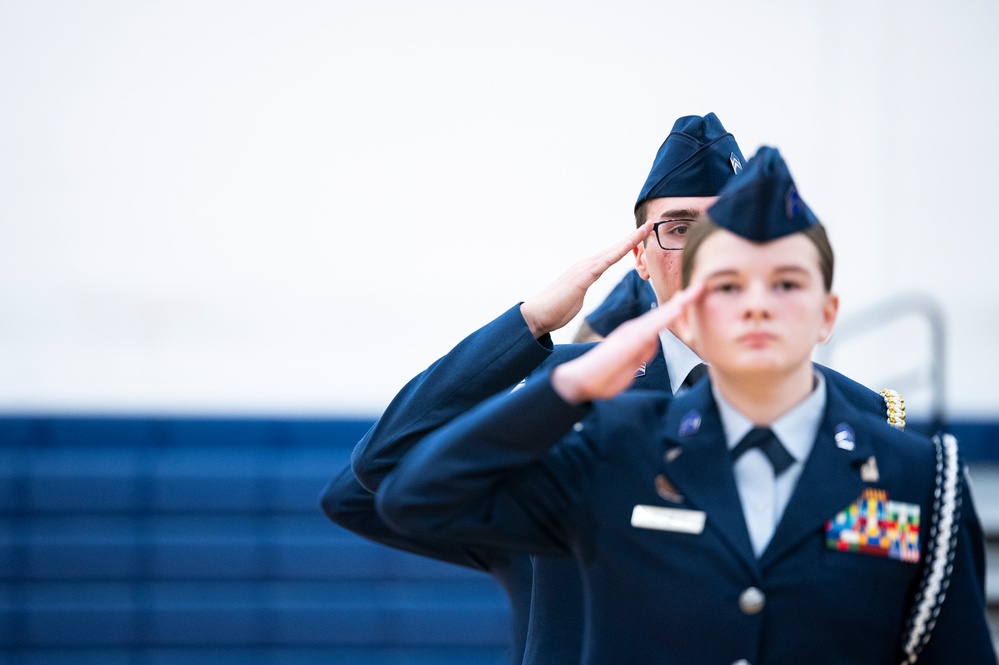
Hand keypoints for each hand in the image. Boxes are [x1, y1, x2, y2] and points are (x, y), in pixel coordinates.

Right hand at [520, 221, 653, 337]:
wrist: (536, 316)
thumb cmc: (554, 310)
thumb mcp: (575, 299)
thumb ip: (582, 291)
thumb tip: (582, 291)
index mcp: (586, 270)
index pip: (612, 255)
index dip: (628, 245)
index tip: (643, 235)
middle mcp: (586, 265)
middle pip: (615, 248)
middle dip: (634, 236)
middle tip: (651, 224)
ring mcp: (583, 268)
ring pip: (612, 251)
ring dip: (630, 239)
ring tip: (646, 228)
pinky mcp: (582, 277)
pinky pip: (604, 262)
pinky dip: (618, 252)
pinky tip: (629, 244)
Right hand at [551, 283, 703, 403]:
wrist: (580, 381)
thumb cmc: (604, 376)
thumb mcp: (631, 366)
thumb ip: (643, 353)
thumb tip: (654, 341)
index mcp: (636, 336)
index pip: (662, 320)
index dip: (679, 308)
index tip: (695, 297)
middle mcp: (634, 330)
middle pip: (664, 313)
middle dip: (684, 300)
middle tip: (702, 286)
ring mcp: (631, 333)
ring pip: (661, 316)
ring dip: (680, 304)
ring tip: (697, 291)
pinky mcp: (629, 340)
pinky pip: (652, 326)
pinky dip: (666, 316)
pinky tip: (678, 308)